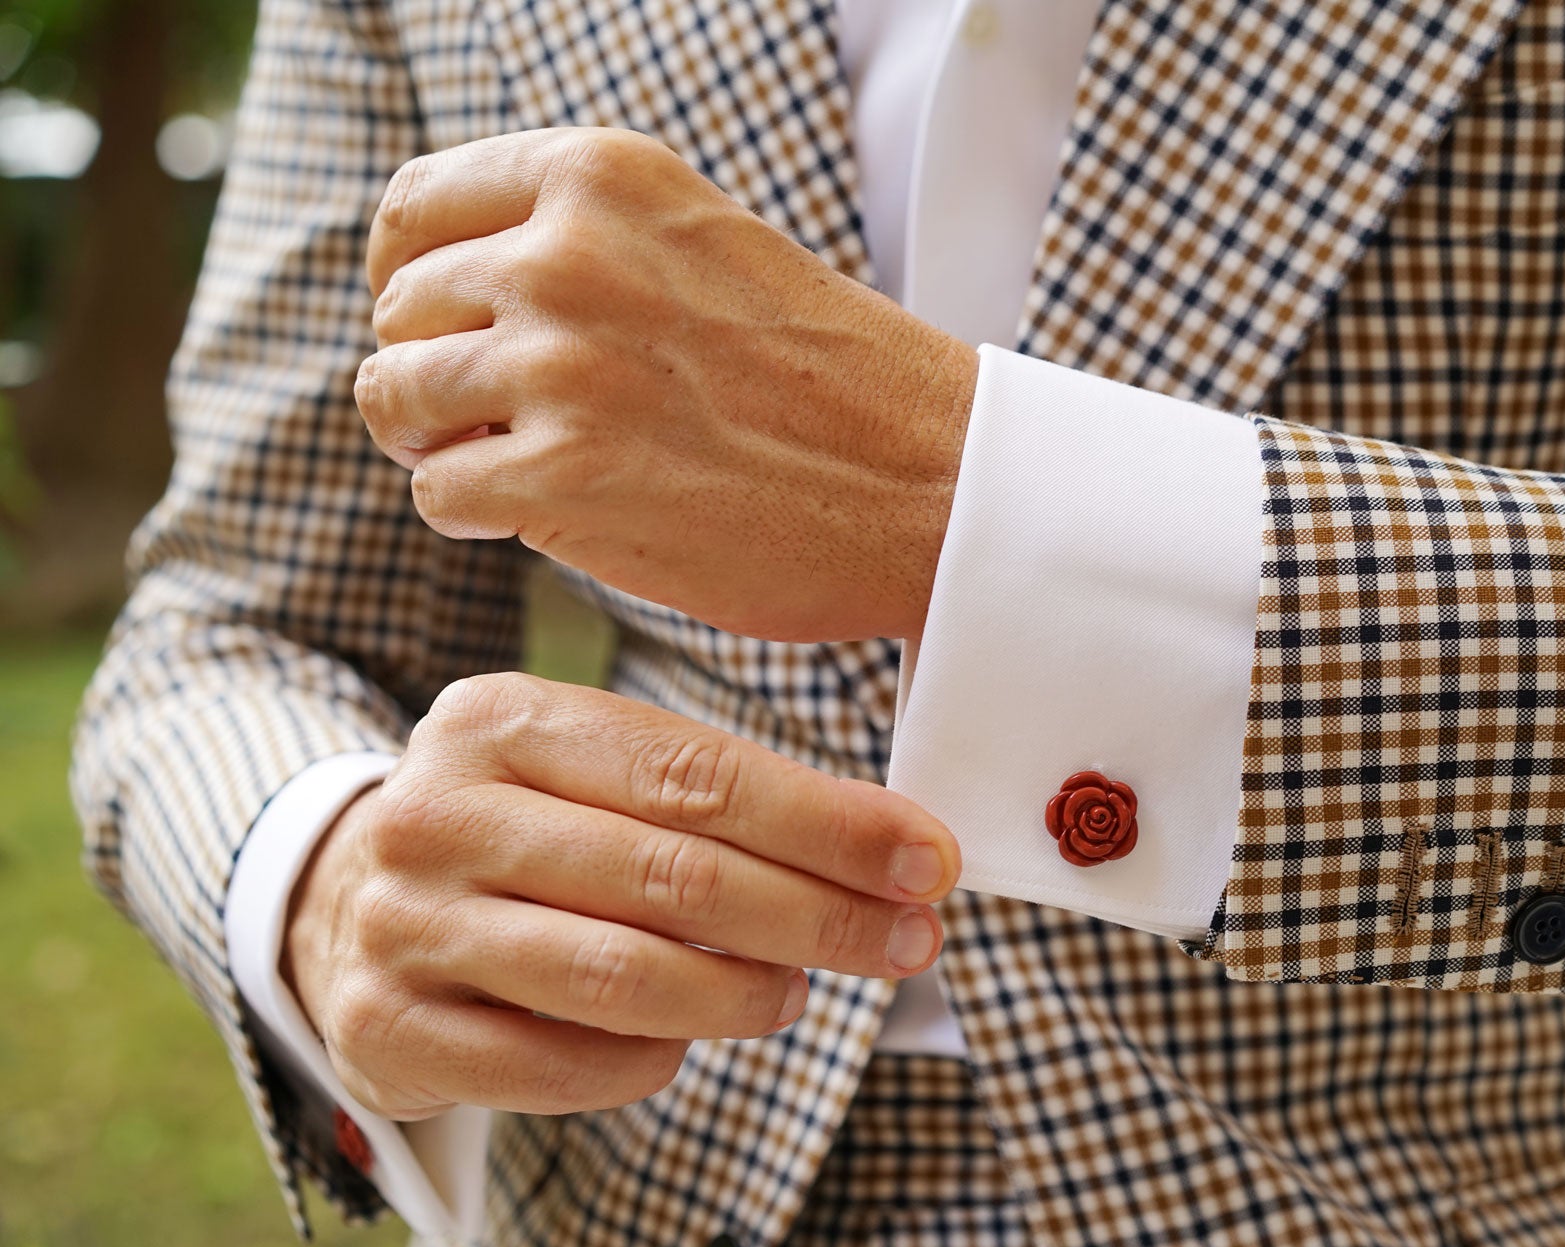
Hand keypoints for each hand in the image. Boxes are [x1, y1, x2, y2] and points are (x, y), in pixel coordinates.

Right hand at [281, 673, 957, 1119]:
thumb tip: (892, 851)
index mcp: (502, 720)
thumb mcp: (591, 774)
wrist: (342, 909)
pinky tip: (685, 1042)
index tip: (928, 860)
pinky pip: (563, 1066)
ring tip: (797, 992)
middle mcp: (438, 811)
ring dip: (742, 995)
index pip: (696, 773)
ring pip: (620, 975)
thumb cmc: (523, 833)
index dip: (828, 824)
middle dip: (816, 914)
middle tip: (909, 941)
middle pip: (670, 874)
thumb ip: (713, 796)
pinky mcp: (386, 1030)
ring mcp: (403, 924)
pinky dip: (651, 1061)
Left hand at [356, 127, 978, 643]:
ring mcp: (558, 366)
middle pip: (399, 311)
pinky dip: (473, 512)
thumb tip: (440, 287)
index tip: (440, 328)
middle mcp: (565, 253)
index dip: (410, 278)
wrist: (930, 481)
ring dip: (440, 445)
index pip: (415, 207)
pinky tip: (541, 513)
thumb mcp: (699, 243)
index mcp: (600, 176)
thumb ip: (580, 240)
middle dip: (433, 371)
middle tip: (501, 421)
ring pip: (395, 400)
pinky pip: (436, 492)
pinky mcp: (563, 477)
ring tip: (517, 466)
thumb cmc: (829, 377)